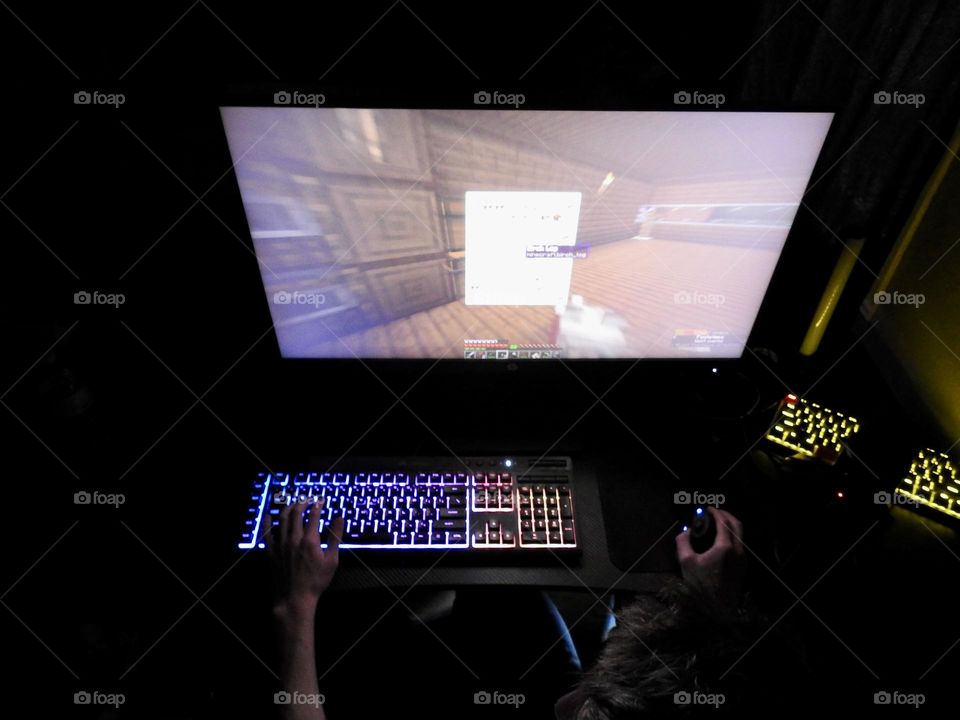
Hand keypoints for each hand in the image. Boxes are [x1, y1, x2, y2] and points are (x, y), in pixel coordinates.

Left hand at [267, 499, 343, 616]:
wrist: (294, 598)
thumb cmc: (316, 581)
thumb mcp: (332, 560)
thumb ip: (335, 538)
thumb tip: (340, 518)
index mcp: (310, 540)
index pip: (313, 515)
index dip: (317, 505)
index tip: (320, 501)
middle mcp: (293, 539)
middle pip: (296, 514)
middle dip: (302, 503)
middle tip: (307, 500)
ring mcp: (280, 545)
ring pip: (282, 520)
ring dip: (287, 509)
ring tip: (292, 504)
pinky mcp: (271, 552)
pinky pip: (267, 533)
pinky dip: (267, 522)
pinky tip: (268, 515)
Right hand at [675, 507, 745, 605]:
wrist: (716, 609)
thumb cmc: (700, 585)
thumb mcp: (686, 562)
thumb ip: (683, 542)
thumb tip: (685, 531)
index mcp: (725, 547)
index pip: (723, 522)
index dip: (715, 513)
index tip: (707, 509)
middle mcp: (738, 551)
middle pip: (737, 524)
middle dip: (726, 515)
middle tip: (715, 512)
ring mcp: (743, 559)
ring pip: (740, 535)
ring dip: (730, 525)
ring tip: (717, 524)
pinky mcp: (743, 566)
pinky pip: (740, 544)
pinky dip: (732, 536)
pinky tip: (721, 540)